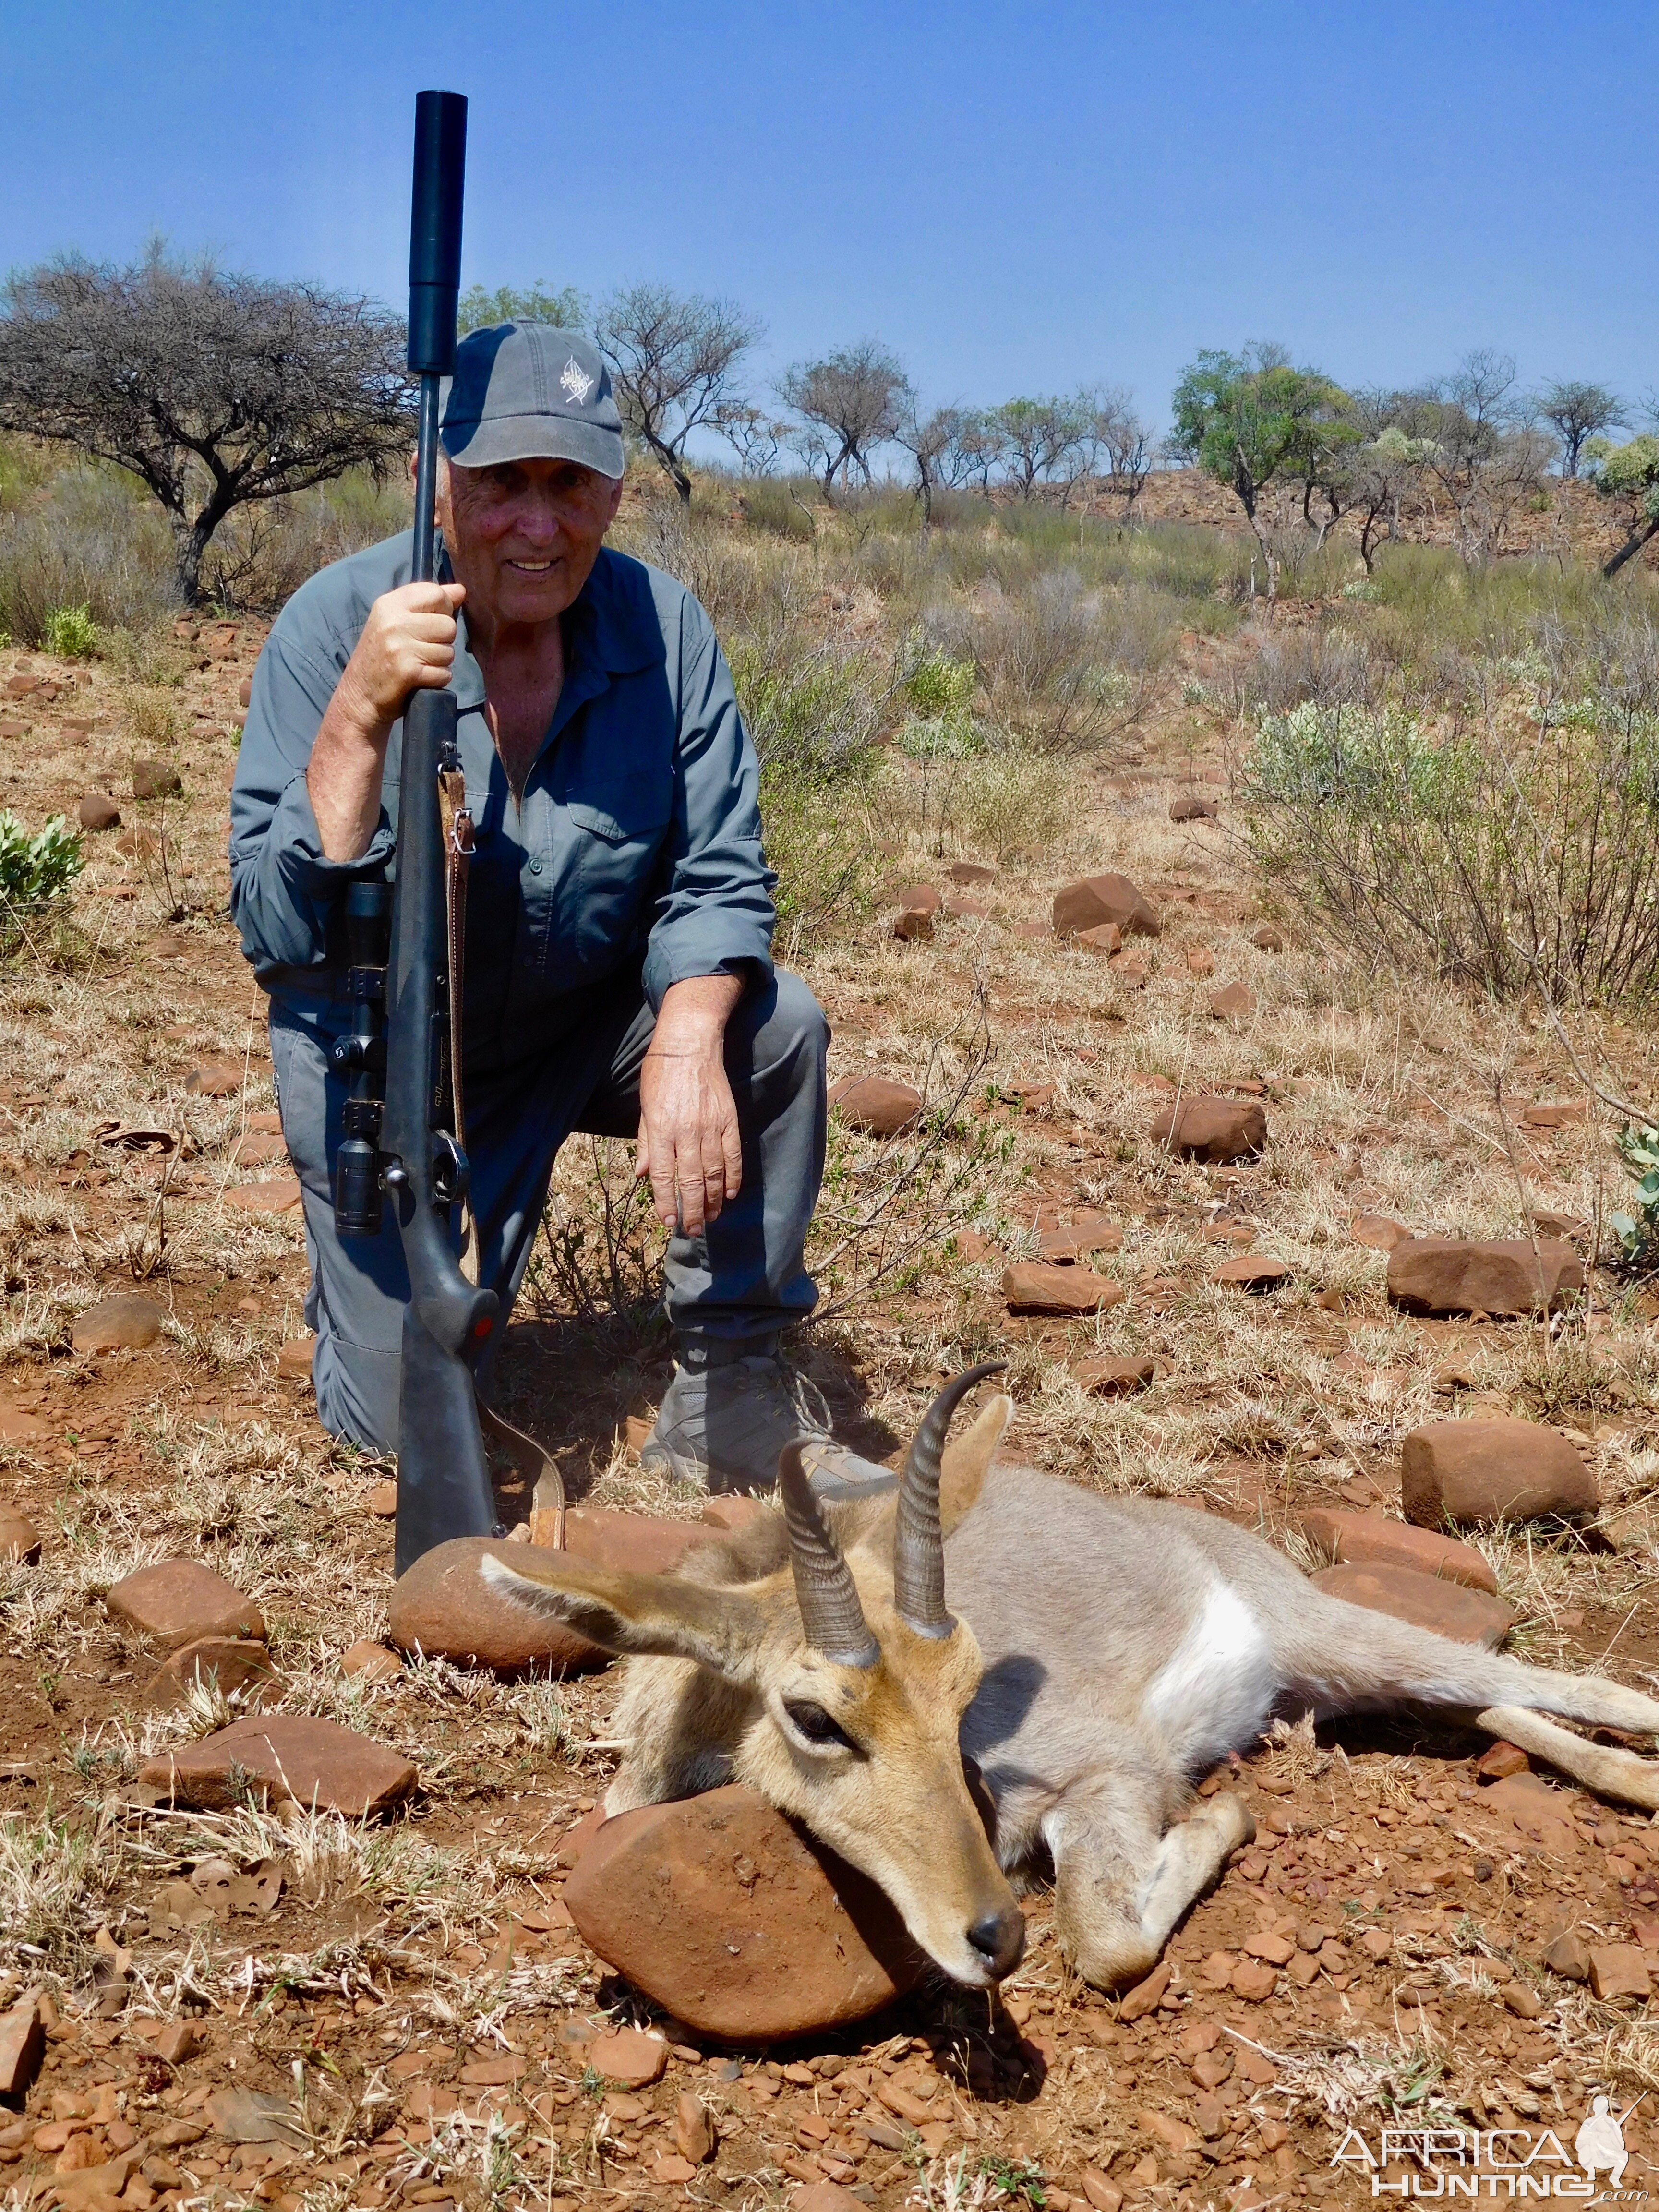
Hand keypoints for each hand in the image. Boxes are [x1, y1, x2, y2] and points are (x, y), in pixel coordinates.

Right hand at [335, 581, 465, 731]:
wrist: (359, 695)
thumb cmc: (380, 656)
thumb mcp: (395, 621)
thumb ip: (427, 603)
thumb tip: (460, 590)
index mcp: (389, 604)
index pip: (436, 593)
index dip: (443, 609)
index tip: (431, 622)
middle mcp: (394, 622)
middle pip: (448, 624)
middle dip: (443, 640)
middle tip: (423, 649)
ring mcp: (401, 647)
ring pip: (449, 651)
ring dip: (440, 662)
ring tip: (419, 664)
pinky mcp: (408, 671)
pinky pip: (444, 673)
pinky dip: (437, 679)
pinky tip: (420, 679)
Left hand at [636, 977, 743, 1233]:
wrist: (690, 1044)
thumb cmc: (661, 1073)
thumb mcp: (644, 1107)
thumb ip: (645, 1142)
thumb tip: (642, 1174)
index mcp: (661, 1129)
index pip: (664, 1176)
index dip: (666, 1202)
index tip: (670, 1222)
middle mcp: (686, 1132)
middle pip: (691, 1181)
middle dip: (692, 1210)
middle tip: (693, 1230)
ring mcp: (711, 1127)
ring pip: (714, 1174)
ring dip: (713, 1200)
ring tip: (710, 1218)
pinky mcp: (729, 1120)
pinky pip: (733, 1156)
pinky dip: (733, 1178)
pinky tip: (730, 1195)